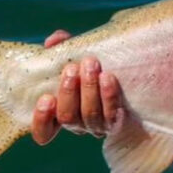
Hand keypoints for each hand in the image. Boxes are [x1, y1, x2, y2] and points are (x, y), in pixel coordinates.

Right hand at [32, 30, 122, 144]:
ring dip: (89, 89)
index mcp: (60, 113)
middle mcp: (78, 124)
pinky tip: (108, 77)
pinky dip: (108, 95)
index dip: (41, 119)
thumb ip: (61, 49)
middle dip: (68, 92)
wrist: (131, 76)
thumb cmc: (93, 68)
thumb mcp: (75, 58)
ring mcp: (98, 126)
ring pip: (89, 115)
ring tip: (91, 64)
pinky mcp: (118, 122)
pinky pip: (112, 114)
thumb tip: (53, 40)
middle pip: (67, 117)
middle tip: (72, 68)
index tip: (46, 98)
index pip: (43, 132)